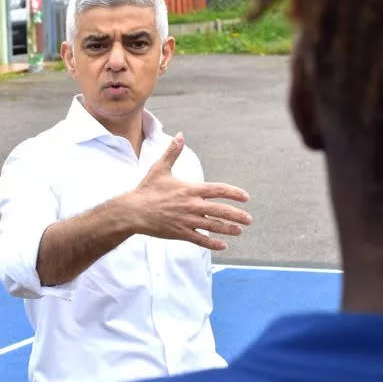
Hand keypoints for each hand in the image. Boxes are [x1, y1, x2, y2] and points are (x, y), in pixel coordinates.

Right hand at [125, 132, 251, 250]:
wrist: (133, 211)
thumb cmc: (147, 189)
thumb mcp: (160, 168)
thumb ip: (173, 152)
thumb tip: (180, 135)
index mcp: (190, 189)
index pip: (218, 190)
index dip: (234, 193)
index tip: (245, 197)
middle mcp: (192, 205)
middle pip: (221, 210)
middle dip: (237, 215)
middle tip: (248, 219)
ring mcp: (187, 220)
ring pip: (213, 226)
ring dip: (228, 229)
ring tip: (239, 230)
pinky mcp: (180, 233)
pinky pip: (200, 240)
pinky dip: (212, 244)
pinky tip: (223, 246)